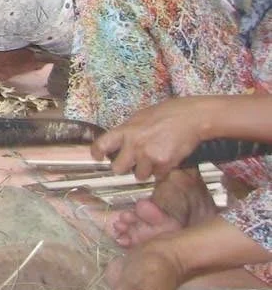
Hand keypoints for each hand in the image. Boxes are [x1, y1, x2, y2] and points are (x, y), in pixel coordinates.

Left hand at [93, 99, 209, 181]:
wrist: (192, 117)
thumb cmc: (168, 114)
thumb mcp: (141, 117)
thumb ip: (128, 131)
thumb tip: (119, 142)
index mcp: (125, 130)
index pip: (101, 145)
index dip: (97, 153)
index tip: (98, 156)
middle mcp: (134, 144)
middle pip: (117, 169)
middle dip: (124, 168)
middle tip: (131, 163)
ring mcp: (149, 155)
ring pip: (139, 175)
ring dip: (145, 170)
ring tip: (154, 158)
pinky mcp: (164, 163)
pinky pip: (158, 175)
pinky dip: (161, 171)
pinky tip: (166, 158)